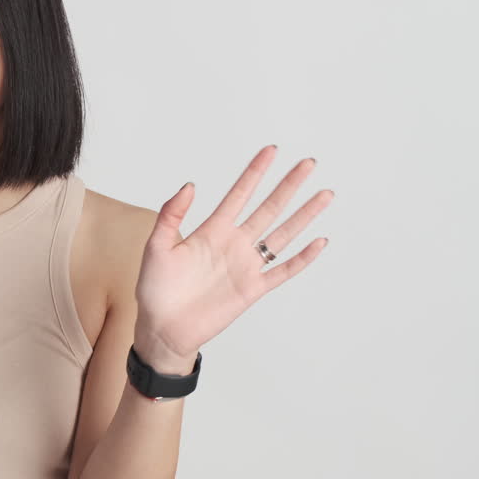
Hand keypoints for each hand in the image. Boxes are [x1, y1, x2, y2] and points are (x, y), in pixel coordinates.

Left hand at [133, 145, 333, 366]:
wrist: (162, 328)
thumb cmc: (154, 289)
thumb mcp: (156, 246)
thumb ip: (171, 215)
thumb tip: (190, 185)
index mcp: (211, 230)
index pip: (239, 194)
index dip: (255, 172)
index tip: (271, 150)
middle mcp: (233, 244)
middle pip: (268, 208)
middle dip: (288, 186)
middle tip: (308, 164)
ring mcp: (245, 266)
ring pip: (282, 235)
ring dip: (303, 215)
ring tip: (324, 195)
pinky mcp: (252, 289)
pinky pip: (283, 271)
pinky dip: (302, 258)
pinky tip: (320, 241)